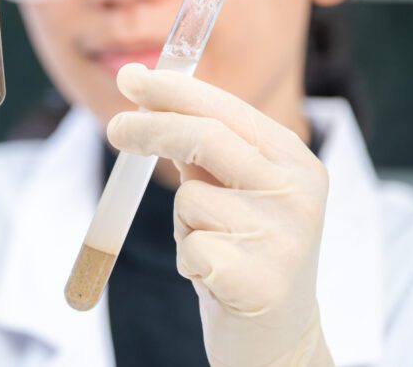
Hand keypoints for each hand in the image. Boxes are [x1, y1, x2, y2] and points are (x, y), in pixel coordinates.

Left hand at [107, 63, 333, 366]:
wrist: (277, 336)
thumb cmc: (243, 249)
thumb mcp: (231, 188)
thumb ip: (200, 144)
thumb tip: (142, 88)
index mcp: (294, 159)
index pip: (225, 109)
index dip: (173, 90)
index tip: (129, 76)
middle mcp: (298, 192)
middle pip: (206, 138)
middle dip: (151, 128)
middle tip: (114, 129)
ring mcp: (284, 237)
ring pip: (190, 200)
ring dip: (182, 222)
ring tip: (211, 245)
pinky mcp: (261, 280)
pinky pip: (190, 249)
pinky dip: (187, 260)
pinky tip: (216, 278)